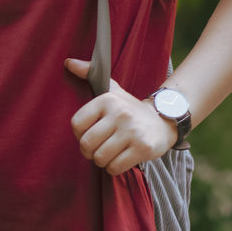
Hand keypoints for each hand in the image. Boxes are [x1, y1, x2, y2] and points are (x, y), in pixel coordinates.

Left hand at [64, 57, 176, 175]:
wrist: (163, 121)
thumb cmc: (129, 108)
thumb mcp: (112, 89)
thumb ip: (89, 74)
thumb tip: (68, 62)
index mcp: (108, 99)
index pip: (77, 124)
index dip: (79, 134)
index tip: (88, 134)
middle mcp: (120, 113)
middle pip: (87, 144)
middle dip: (89, 151)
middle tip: (97, 148)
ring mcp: (132, 131)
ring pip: (100, 158)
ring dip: (102, 161)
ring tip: (109, 153)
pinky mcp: (143, 148)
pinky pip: (115, 167)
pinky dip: (114, 168)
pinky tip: (120, 159)